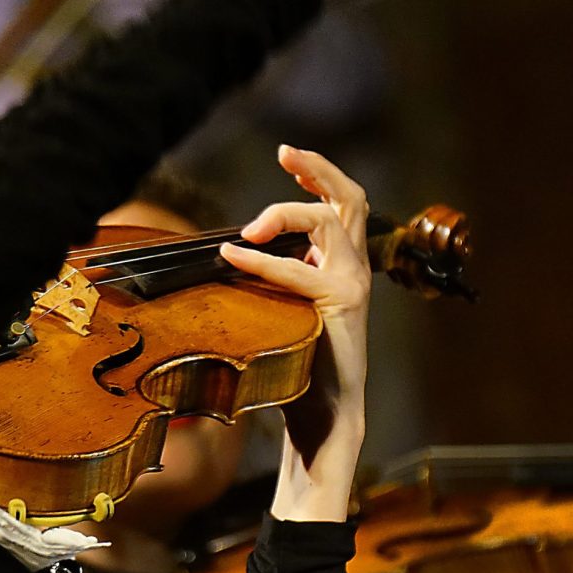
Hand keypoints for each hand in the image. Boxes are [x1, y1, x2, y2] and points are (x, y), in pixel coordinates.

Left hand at [218, 146, 370, 521]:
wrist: (319, 421)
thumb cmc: (291, 369)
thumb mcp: (276, 311)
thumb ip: (265, 280)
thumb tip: (219, 253)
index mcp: (339, 266)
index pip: (340, 205)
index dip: (316, 175)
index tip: (287, 155)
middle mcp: (353, 270)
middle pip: (351, 198)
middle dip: (319, 168)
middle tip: (286, 151)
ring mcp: (351, 286)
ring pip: (330, 222)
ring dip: (288, 211)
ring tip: (252, 226)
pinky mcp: (341, 307)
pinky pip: (300, 272)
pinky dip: (263, 260)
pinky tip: (234, 254)